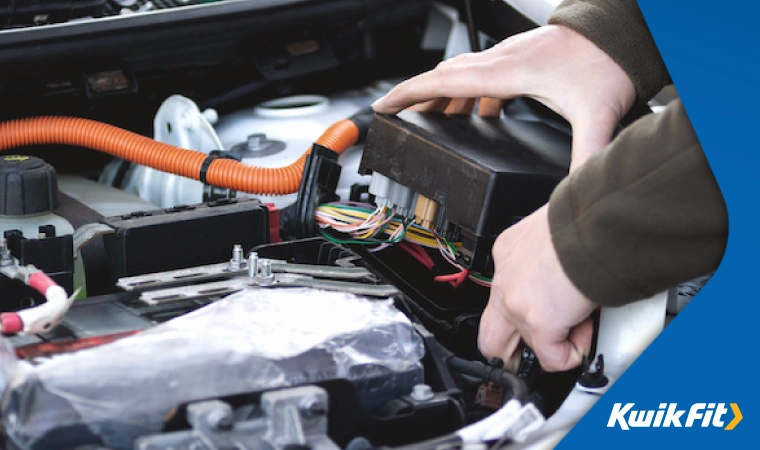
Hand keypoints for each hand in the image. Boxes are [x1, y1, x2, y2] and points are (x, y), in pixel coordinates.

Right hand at [372, 25, 635, 169]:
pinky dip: (469, 94)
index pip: (444, 82)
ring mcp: (509, 57)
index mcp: (508, 73)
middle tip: (397, 118)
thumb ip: (586, 155)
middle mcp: (502, 61)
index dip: (408, 94)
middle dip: (416, 98)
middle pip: (444, 78)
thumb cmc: (607, 62)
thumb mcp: (596, 115)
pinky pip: (481, 76)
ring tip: (432, 119)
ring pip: (461, 74)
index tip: (382, 106)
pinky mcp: (520, 59)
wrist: (621, 34)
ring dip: (442, 96)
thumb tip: (577, 191)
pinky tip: (481, 112)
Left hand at [477, 205, 595, 371]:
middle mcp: (504, 280)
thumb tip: (564, 272)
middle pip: (490, 335)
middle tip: (534, 354)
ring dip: (556, 341)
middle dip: (510, 353)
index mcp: (507, 252)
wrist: (598, 226)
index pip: (502, 293)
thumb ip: (547, 258)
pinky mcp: (538, 323)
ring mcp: (516, 304)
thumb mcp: (552, 234)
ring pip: (525, 346)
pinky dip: (572, 354)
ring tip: (581, 320)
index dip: (522, 310)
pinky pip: (552, 358)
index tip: (540, 315)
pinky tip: (586, 329)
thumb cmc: (586, 223)